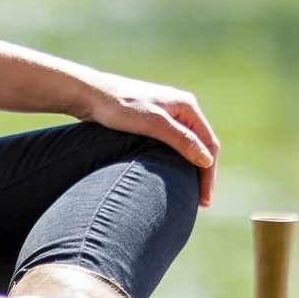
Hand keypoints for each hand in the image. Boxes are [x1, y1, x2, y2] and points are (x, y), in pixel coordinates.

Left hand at [76, 71, 219, 206]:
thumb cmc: (120, 107)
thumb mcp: (153, 124)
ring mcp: (168, 115)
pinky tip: (174, 176)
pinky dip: (178, 162)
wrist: (90, 94)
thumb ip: (181, 140)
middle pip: (202, 145)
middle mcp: (181, 109)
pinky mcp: (154, 121)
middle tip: (201, 203)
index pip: (209, 144)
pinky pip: (175, 145)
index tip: (204, 199)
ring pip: (189, 146)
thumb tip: (207, 160)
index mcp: (187, 106)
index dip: (208, 173)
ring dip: (192, 169)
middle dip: (203, 174)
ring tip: (190, 194)